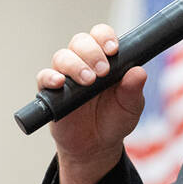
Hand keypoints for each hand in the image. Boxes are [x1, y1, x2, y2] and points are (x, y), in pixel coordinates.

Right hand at [37, 24, 145, 183]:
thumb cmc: (114, 120)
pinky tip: (60, 83)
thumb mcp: (131, 106)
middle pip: (80, 41)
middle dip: (91, 52)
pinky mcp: (51, 93)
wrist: (97, 147)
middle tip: (103, 71)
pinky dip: (50, 77)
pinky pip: (44, 77)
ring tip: (88, 81)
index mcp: (104, 59)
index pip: (100, 36)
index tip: (113, 50)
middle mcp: (83, 63)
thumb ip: (134, 89)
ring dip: (75, 65)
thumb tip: (138, 72)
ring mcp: (66, 76)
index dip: (104, 37)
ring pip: (62, 56)